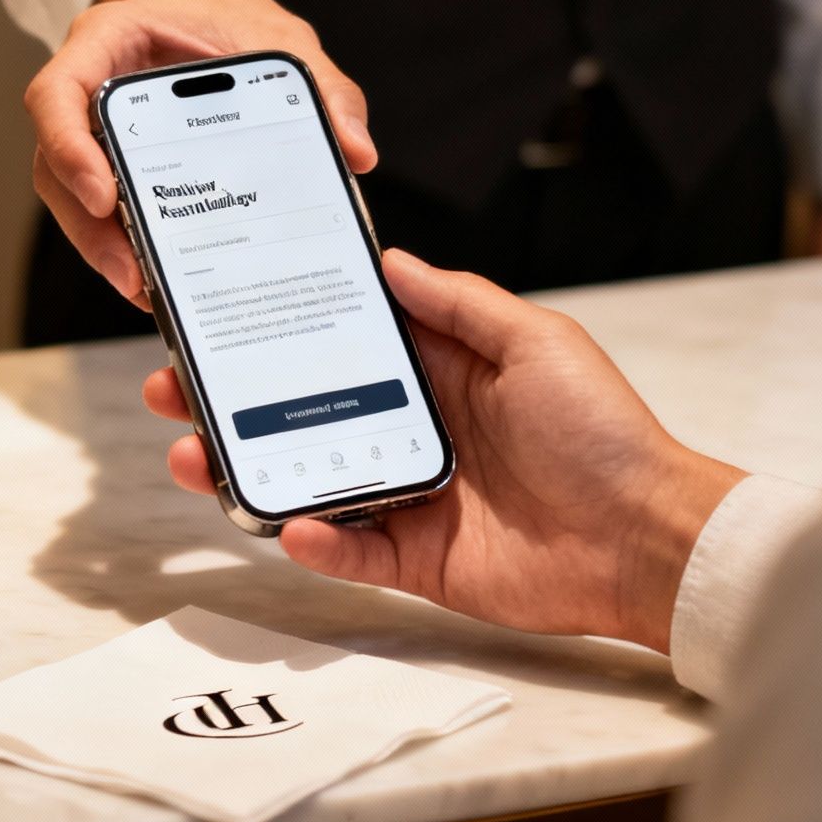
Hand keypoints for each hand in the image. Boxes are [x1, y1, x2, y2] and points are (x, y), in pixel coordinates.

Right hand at [26, 0, 375, 308]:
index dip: (67, 147)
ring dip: (102, 249)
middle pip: (54, 165)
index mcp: (108, 41)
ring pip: (70, 198)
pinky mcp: (110, 165)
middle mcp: (85, 90)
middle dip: (88, 227)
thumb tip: (356, 149)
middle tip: (133, 272)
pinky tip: (159, 279)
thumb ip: (320, 86)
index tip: (103, 196)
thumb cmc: (229, 18)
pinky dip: (123, 245)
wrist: (212, 18)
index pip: (54, 93)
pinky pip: (101, 211)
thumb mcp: (281, 39)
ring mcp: (91, 133)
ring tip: (146, 289)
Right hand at [145, 251, 745, 651]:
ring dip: (250, 472)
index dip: (280, 334)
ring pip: (308, 483)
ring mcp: (409, 499)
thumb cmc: (605, 433)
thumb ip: (458, 303)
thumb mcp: (535, 342)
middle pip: (303, 415)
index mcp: (439, 375)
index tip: (220, 317)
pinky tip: (288, 523)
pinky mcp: (416, 562)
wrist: (646, 539)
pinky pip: (348, 551)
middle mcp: (414, 433)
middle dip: (233, 405)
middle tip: (175, 391)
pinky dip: (314, 540)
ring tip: (198, 459)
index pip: (341, 347)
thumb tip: (391, 259)